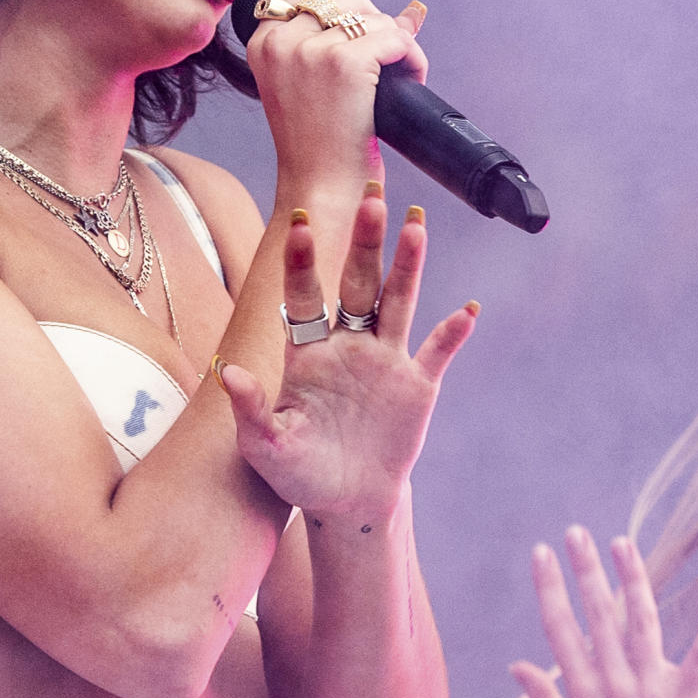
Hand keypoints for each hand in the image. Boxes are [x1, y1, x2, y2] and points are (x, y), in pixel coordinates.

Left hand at [217, 181, 473, 525]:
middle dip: (366, 242)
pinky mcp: (417, 386)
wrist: (346, 502)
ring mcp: (385, 361)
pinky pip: (438, 352)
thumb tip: (227, 372)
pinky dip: (453, 332)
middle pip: (359, 284)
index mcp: (308, 353)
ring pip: (398, 302)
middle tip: (374, 196)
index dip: (304, 263)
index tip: (301, 224)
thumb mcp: (266, 447)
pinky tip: (469, 309)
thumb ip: (251, 409)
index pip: (305, 297)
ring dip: (409, 265)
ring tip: (416, 224)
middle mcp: (348, 345)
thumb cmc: (298, 472)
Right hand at [241, 0, 427, 185]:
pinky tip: (411, 78)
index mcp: (263, 44)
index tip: (357, 21)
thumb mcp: (315, 85)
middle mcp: (280, 42)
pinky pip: (397, 39)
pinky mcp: (344, 64)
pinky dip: (413, 58)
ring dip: (396, 41)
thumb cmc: (319, 146)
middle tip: (383, 58)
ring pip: (375, 17)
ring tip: (398, 74)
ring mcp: (310, 51)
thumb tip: (414, 9)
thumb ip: (349, 39)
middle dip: (374, 22)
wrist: (319, 190)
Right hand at [513, 531, 697, 697]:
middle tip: (576, 533)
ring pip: (639, 623)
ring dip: (631, 580)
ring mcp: (650, 690)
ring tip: (621, 543)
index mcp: (581, 694)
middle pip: (596, 616)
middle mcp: (613, 685)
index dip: (549, 589)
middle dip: (584, 571)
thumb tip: (517, 665)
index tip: (541, 554)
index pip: (559, 629)